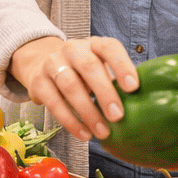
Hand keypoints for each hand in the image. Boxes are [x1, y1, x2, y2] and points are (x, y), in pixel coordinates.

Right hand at [10, 36, 139, 141]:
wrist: (41, 63)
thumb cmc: (82, 71)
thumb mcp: (99, 67)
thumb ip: (115, 81)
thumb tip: (140, 107)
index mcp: (94, 44)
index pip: (109, 48)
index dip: (122, 66)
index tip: (133, 87)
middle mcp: (72, 49)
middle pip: (90, 67)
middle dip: (105, 93)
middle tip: (118, 116)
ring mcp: (52, 63)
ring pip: (70, 86)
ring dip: (88, 112)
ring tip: (102, 132)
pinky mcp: (38, 82)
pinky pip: (54, 102)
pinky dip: (70, 121)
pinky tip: (84, 133)